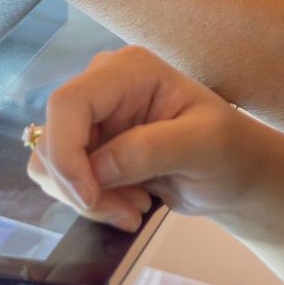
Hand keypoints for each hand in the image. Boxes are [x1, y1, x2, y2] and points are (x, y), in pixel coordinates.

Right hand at [27, 46, 265, 232]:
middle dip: (82, 185)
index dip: (66, 152)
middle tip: (129, 213)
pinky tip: (126, 203)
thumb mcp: (205, 146)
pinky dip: (88, 200)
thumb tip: (96, 169)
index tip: (89, 197)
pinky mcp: (85, 146)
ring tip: (134, 208)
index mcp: (126, 71)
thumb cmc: (231, 151)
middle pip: (53, 136)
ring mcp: (90, 117)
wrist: (234, 173)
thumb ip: (150, 150)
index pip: (68, 103)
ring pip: (49, 161)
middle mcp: (99, 87)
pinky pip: (59, 176)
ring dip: (87, 197)